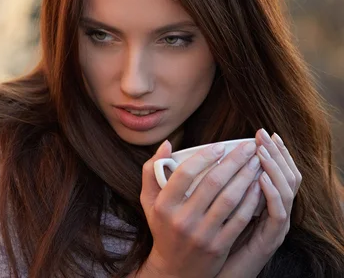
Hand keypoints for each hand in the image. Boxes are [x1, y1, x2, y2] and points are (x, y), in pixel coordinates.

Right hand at [136, 138, 262, 277]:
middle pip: (212, 183)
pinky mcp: (219, 246)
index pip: (184, 174)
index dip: (204, 157)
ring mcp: (202, 234)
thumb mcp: (149, 201)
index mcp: (164, 206)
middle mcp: (182, 219)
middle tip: (248, 147)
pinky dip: (252, 200)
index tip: (220, 146)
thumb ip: (151, 171)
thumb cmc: (163, 227)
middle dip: (234, 161)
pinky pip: (240, 218)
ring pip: (229, 199)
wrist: (175, 270)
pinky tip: (259, 186)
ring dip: (246, 177)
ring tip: (257, 162)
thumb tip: (167, 143)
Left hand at [216, 129, 301, 277]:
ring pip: (286, 190)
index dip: (273, 151)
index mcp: (263, 202)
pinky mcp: (271, 238)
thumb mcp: (216, 209)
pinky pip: (278, 213)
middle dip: (275, 153)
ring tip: (261, 150)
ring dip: (275, 168)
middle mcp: (273, 211)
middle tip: (264, 134)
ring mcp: (275, 225)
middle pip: (286, 175)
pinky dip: (271, 194)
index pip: (278, 171)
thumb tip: (204, 157)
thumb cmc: (210, 239)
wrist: (210, 273)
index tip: (260, 133)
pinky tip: (260, 178)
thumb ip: (214, 184)